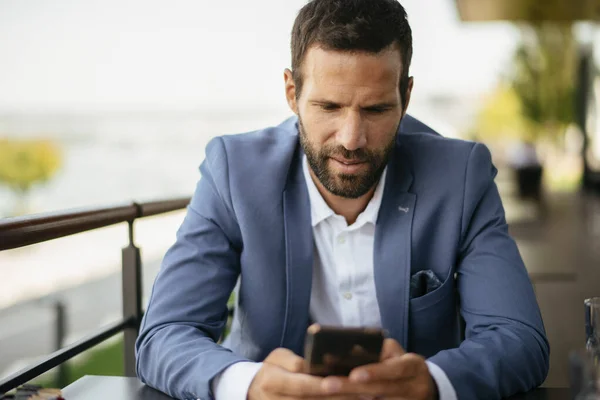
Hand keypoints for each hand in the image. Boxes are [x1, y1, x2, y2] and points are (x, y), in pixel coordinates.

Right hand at [247, 347, 359, 399]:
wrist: (254, 390)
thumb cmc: (272, 368)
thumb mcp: (278, 357)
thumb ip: (296, 361)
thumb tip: (315, 364)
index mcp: (273, 382)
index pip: (301, 386)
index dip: (319, 386)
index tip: (338, 383)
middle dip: (339, 398)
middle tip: (364, 393)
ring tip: (365, 398)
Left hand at [319, 339, 437, 399]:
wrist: (423, 386)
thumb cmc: (400, 363)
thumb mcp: (394, 352)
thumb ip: (377, 349)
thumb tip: (351, 349)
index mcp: (414, 366)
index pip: (396, 369)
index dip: (375, 372)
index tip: (354, 374)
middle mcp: (415, 388)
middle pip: (382, 390)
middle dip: (353, 388)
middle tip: (328, 385)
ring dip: (352, 399)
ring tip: (329, 395)